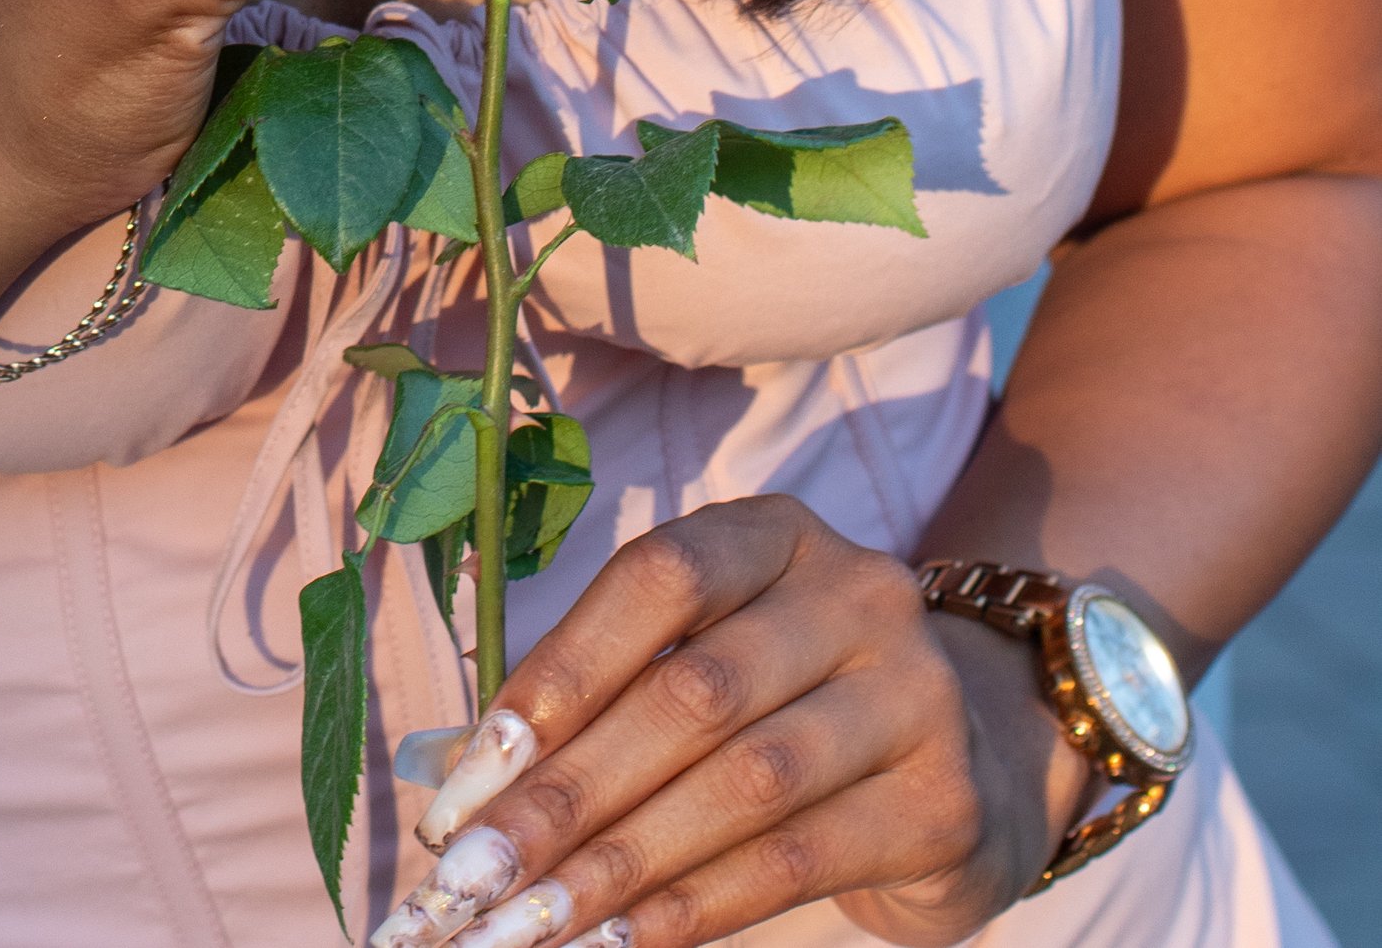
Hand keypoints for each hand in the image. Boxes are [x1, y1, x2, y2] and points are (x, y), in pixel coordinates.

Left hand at [381, 498, 1086, 947]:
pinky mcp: (941, 802)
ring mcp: (912, 694)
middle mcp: (854, 594)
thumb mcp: (713, 653)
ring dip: (619, 864)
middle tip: (471, 878)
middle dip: (566, 795)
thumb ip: (607, 696)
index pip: (654, 583)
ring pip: (741, 783)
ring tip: (528, 924)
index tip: (465, 779)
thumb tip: (464, 778)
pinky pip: (796, 859)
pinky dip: (697, 906)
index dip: (554, 676)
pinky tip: (623, 941)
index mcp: (774, 534)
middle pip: (689, 694)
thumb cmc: (793, 703)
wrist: (976, 758)